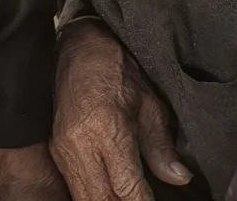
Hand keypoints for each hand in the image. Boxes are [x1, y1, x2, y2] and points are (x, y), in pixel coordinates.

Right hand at [49, 20, 192, 200]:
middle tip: (145, 200)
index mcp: (108, 131)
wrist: (78, 50)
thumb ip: (161, 146)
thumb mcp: (150, 104)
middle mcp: (81, 146)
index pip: (128, 188)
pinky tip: (111, 194)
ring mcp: (64, 151)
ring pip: (86, 200)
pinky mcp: (57, 152)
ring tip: (129, 197)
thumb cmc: (117, 71)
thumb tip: (179, 177)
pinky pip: (76, 188)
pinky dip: (95, 197)